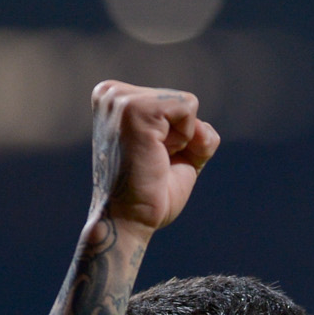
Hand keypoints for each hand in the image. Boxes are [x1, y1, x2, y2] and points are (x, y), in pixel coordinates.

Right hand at [90, 81, 220, 230]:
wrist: (129, 221)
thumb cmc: (149, 193)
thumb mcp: (178, 153)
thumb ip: (196, 130)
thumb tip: (202, 129)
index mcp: (113, 99)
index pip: (170, 101)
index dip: (174, 135)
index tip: (150, 158)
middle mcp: (111, 93)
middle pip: (179, 101)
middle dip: (180, 137)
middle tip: (153, 162)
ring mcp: (120, 99)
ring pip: (186, 104)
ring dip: (182, 140)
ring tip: (153, 159)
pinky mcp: (135, 109)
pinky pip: (188, 107)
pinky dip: (186, 138)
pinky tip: (158, 155)